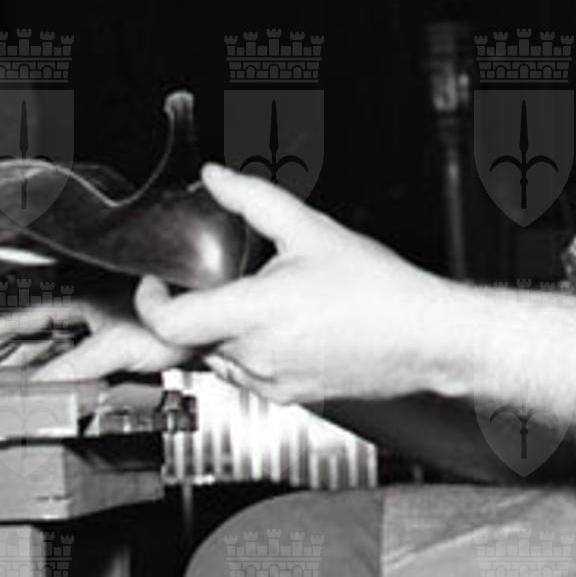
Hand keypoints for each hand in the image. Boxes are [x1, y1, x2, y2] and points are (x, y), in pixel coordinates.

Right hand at [0, 282, 200, 380]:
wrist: (215, 319)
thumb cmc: (177, 319)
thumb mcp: (114, 346)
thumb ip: (72, 369)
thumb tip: (34, 391)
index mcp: (79, 296)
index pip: (19, 317)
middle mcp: (89, 303)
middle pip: (31, 330)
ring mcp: (104, 320)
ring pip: (52, 342)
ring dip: (25, 362)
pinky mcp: (123, 338)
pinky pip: (75, 354)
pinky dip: (55, 370)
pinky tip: (48, 385)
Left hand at [132, 161, 450, 406]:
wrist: (425, 337)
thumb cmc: (379, 289)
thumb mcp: (311, 228)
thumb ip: (253, 198)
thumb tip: (216, 178)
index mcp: (256, 315)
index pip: (169, 322)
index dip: (150, 299)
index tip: (156, 279)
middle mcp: (257, 357)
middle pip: (191, 339)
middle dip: (191, 307)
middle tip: (207, 278)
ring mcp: (271, 384)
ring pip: (217, 358)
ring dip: (220, 330)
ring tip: (256, 296)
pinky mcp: (287, 398)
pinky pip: (245, 373)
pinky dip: (246, 349)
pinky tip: (281, 324)